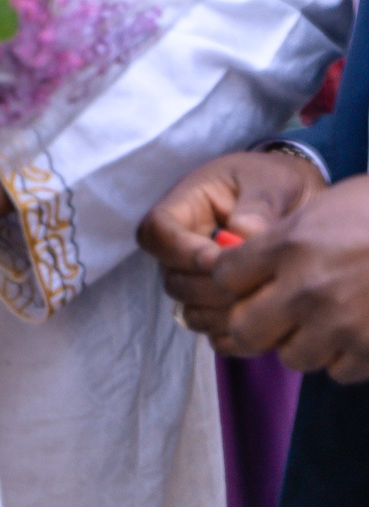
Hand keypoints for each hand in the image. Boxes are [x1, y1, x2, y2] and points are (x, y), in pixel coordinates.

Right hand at [140, 148, 323, 342]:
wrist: (294, 198)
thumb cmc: (277, 183)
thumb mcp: (271, 184)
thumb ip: (258, 207)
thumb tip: (241, 236)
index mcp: (186, 206)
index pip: (156, 232)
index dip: (181, 252)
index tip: (221, 260)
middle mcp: (183, 243)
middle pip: (171, 276)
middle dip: (208, 288)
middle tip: (251, 288)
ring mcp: (196, 274)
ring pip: (188, 304)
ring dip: (220, 311)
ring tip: (261, 302)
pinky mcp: (216, 298)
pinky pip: (210, 322)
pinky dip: (230, 328)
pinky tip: (261, 316)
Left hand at [216, 171, 368, 379]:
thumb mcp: (323, 208)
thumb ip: (281, 238)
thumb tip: (247, 258)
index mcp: (289, 245)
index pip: (224, 276)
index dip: (231, 279)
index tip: (244, 279)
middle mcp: (307, 289)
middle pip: (244, 329)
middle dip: (252, 323)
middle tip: (271, 314)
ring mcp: (341, 324)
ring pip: (292, 357)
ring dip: (301, 343)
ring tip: (322, 322)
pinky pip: (337, 371)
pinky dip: (343, 357)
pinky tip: (356, 332)